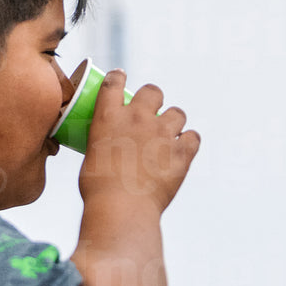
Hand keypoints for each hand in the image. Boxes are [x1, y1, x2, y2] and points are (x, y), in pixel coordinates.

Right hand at [79, 70, 199, 212]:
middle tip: (150, 115)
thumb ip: (104, 144)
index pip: (115, 82)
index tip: (121, 78)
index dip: (119, 77)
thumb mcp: (91, 157)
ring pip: (177, 113)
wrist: (121, 207)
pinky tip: (183, 151)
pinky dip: (189, 143)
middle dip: (153, 99)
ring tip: (168, 137)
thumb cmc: (98, 189)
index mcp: (109, 116)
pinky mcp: (182, 151)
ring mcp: (162, 133)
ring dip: (173, 122)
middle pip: (153, 91)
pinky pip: (194, 137)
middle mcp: (138, 118)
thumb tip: (109, 149)